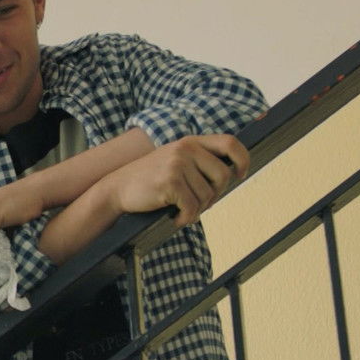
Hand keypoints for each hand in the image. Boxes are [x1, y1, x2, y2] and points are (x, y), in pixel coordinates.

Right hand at [101, 134, 248, 225]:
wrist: (117, 189)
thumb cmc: (149, 180)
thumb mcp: (174, 160)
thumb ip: (198, 160)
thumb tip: (231, 174)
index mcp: (190, 142)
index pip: (230, 143)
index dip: (242, 159)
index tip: (240, 174)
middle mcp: (185, 149)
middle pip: (223, 176)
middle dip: (215, 195)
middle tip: (199, 203)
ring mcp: (177, 164)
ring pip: (208, 195)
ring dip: (197, 209)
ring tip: (181, 210)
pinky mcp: (170, 182)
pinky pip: (192, 207)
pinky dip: (186, 218)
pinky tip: (175, 218)